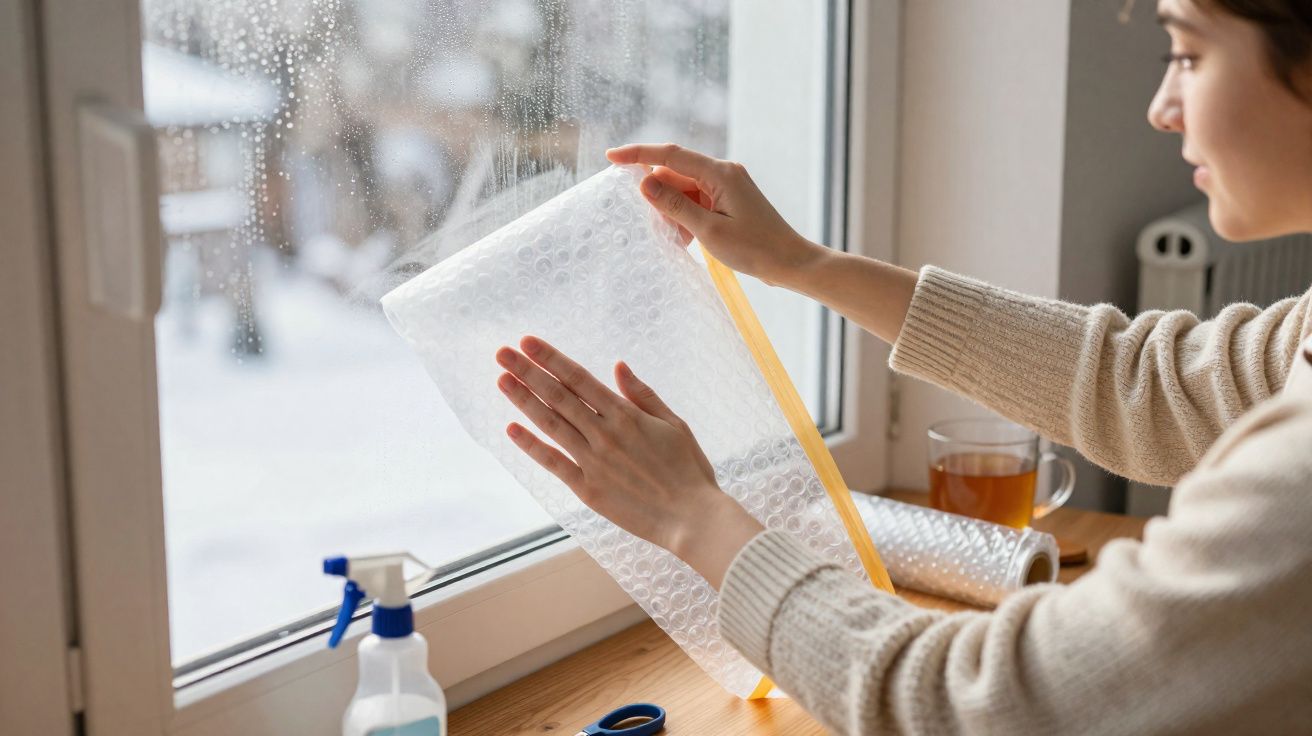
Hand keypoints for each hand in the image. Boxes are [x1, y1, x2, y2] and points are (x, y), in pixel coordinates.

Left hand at [495, 336, 764, 588]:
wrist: (692, 518)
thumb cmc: (688, 469)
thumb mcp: (674, 423)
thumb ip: (642, 394)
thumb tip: (618, 366)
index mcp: (626, 415)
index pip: (579, 378)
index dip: (550, 358)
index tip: (527, 342)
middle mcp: (605, 434)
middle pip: (558, 396)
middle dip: (527, 372)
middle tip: (502, 353)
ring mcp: (593, 461)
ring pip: (551, 424)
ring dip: (524, 401)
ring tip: (501, 380)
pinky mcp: (588, 489)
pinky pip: (554, 463)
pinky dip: (531, 446)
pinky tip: (512, 429)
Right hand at [606, 143, 826, 286]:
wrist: (789, 263)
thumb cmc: (755, 248)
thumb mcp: (709, 230)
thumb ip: (675, 205)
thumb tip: (644, 183)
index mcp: (720, 173)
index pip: (670, 155)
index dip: (638, 154)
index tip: (611, 156)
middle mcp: (723, 172)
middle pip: (675, 175)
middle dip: (661, 199)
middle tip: (666, 229)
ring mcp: (726, 185)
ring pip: (683, 190)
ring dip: (675, 213)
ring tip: (683, 241)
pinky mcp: (727, 199)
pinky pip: (696, 201)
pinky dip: (687, 217)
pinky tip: (689, 239)